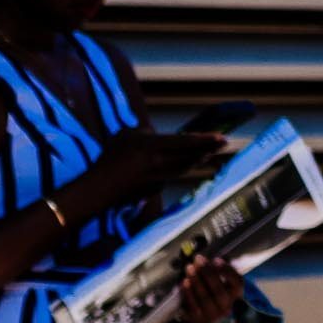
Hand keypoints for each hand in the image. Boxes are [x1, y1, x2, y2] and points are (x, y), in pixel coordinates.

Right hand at [81, 126, 225, 213]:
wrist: (98, 189)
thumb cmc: (109, 159)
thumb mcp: (126, 136)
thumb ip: (146, 134)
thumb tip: (160, 136)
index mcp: (151, 147)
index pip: (184, 142)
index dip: (205, 140)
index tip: (221, 137)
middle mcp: (158, 163)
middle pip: (190, 157)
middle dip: (208, 150)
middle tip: (223, 144)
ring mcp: (158, 178)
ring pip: (184, 168)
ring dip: (197, 160)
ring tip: (208, 153)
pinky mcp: (154, 189)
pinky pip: (170, 176)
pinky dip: (177, 169)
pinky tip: (182, 165)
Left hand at [178, 252, 242, 322]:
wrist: (204, 311)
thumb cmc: (213, 289)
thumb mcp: (220, 278)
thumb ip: (217, 268)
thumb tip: (208, 256)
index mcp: (236, 294)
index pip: (236, 282)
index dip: (226, 271)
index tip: (216, 259)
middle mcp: (226, 306)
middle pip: (218, 290)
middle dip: (207, 273)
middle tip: (198, 259)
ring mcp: (212, 315)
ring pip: (204, 298)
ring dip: (196, 281)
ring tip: (189, 267)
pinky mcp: (198, 319)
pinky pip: (192, 306)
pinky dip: (188, 293)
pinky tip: (184, 282)